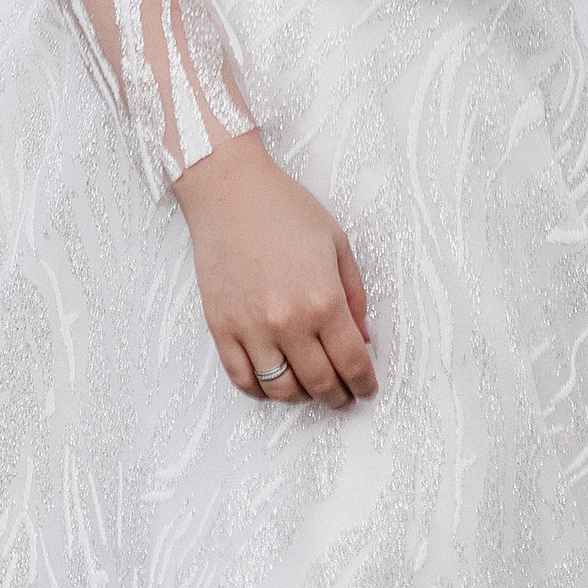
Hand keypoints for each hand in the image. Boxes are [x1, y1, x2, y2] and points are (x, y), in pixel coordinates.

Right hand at [174, 133, 376, 409]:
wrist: (229, 190)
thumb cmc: (285, 209)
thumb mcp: (337, 243)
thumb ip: (354, 295)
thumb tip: (363, 339)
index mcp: (323, 299)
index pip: (352, 362)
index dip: (364, 383)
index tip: (366, 388)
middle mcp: (287, 321)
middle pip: (319, 383)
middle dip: (338, 396)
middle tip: (344, 395)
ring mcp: (250, 328)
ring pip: (281, 390)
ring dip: (302, 397)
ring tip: (310, 389)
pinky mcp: (221, 328)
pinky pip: (242, 379)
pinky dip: (261, 391)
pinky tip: (274, 382)